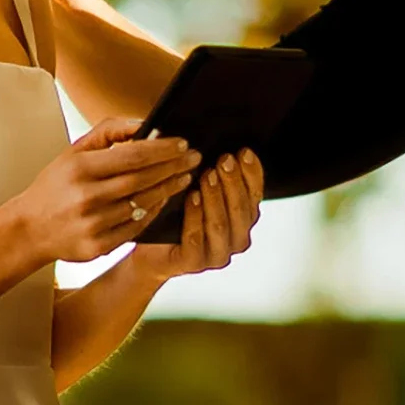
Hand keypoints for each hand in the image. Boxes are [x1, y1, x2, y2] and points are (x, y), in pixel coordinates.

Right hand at [13, 117, 203, 265]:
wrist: (30, 227)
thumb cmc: (56, 184)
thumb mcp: (74, 151)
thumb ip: (108, 131)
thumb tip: (144, 123)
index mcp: (80, 167)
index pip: (132, 154)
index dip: (162, 148)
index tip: (182, 143)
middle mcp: (86, 196)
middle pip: (143, 179)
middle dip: (173, 167)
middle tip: (194, 158)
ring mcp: (93, 224)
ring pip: (143, 204)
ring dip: (169, 189)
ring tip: (185, 178)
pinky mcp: (98, 247)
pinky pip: (136, 228)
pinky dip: (154, 213)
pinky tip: (164, 200)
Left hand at [130, 149, 263, 286]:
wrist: (149, 249)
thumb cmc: (175, 212)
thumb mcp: (196, 188)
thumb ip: (211, 172)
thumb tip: (213, 141)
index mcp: (242, 218)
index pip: (255, 194)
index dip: (252, 173)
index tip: (244, 151)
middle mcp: (236, 238)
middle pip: (242, 209)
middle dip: (234, 182)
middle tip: (224, 160)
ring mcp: (217, 253)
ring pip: (222, 224)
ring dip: (216, 198)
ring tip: (208, 175)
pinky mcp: (193, 263)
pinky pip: (196, 239)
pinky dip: (195, 217)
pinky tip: (191, 197)